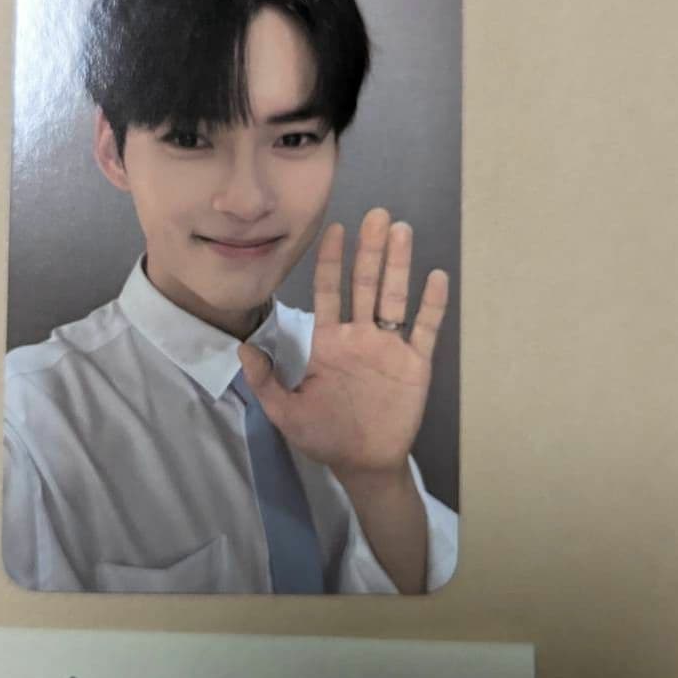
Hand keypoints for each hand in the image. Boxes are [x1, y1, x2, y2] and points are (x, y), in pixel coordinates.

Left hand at [238, 206, 447, 479]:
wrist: (363, 463)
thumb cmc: (323, 436)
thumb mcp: (285, 412)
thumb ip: (265, 381)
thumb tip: (242, 346)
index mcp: (329, 342)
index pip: (329, 292)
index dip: (331, 261)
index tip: (334, 228)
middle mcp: (359, 335)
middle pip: (365, 284)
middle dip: (369, 250)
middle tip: (376, 215)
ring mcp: (389, 346)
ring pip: (395, 297)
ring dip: (399, 265)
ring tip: (401, 231)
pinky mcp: (414, 363)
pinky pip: (424, 328)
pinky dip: (431, 304)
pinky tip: (435, 277)